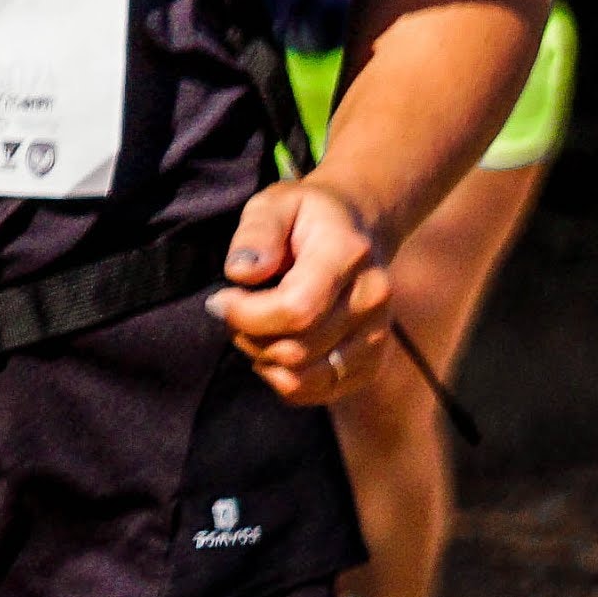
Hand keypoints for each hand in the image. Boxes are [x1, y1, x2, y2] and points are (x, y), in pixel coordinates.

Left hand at [213, 174, 390, 404]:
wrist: (355, 227)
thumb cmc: (304, 216)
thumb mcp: (273, 205)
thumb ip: (256, 233)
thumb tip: (242, 273)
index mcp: (348, 254)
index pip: (296, 310)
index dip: (246, 315)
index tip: (220, 300)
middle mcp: (372, 298)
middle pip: (298, 349)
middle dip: (249, 337)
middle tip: (234, 313)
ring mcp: (377, 333)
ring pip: (309, 377)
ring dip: (266, 361)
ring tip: (255, 330)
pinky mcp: (372, 361)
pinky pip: (323, 391)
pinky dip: (289, 380)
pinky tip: (275, 350)